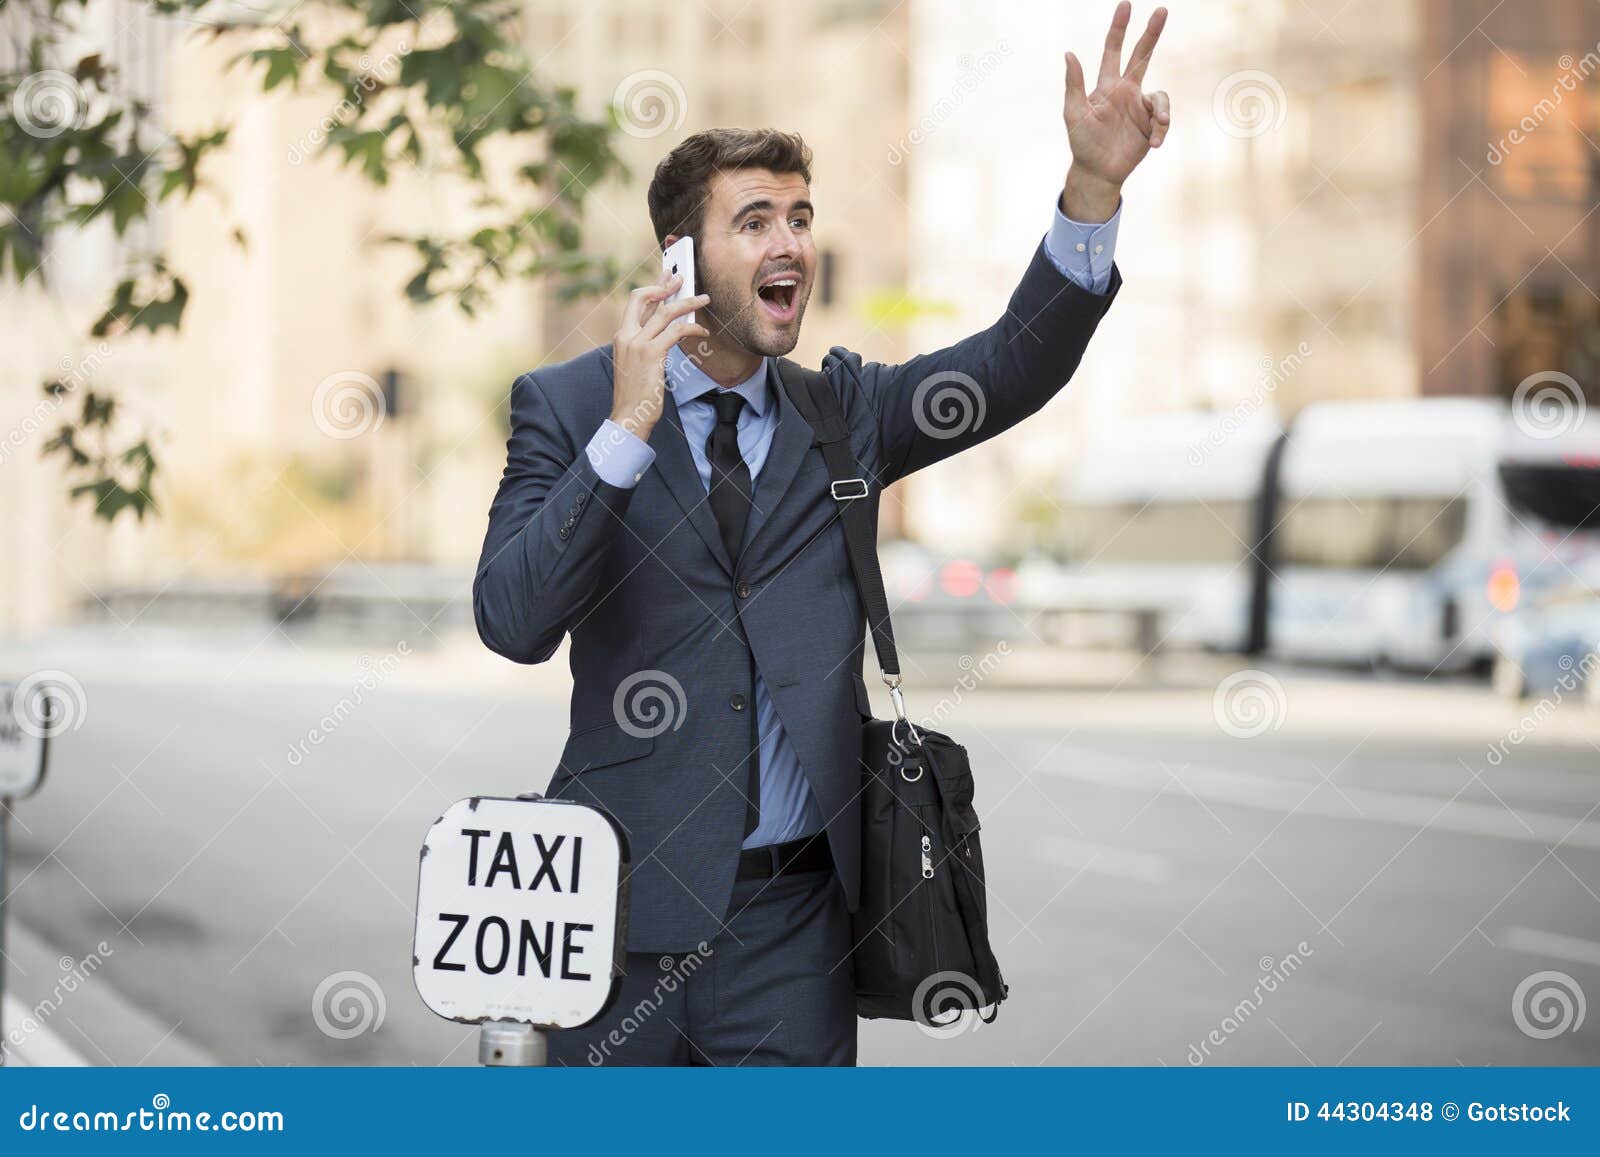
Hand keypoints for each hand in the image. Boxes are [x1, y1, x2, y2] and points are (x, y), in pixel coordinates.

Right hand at [609, 272, 708, 440]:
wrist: (629, 415)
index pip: (635, 303)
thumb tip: (669, 330)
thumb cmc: (636, 394)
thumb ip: (648, 344)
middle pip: (643, 297)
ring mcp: (637, 343)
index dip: (652, 289)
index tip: (666, 280)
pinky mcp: (651, 353)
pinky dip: (692, 328)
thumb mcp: (637, 364)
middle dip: (664, 285)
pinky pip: (676, 331)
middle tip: (682, 278)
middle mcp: (626, 335)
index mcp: (621, 336)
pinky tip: (703, 331)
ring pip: (665, 312)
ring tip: (703, 299)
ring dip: (687, 302)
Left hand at [1061, 2, 1169, 220]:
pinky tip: (1153, 144)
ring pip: (1160, 97)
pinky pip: (1163, 120)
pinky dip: (1161, 130)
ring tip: (1158, 128)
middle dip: (1151, 34)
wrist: (1097, 171)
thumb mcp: (1074, 114)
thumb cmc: (1082, 143)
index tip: (1126, 5)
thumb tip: (1069, 53)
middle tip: (1161, 10)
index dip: (1119, 29)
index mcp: (1107, 85)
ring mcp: (1140, 108)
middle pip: (1142, 56)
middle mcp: (1126, 91)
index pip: (1114, 50)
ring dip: (1162, 112)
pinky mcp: (1151, 125)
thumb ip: (1074, 84)